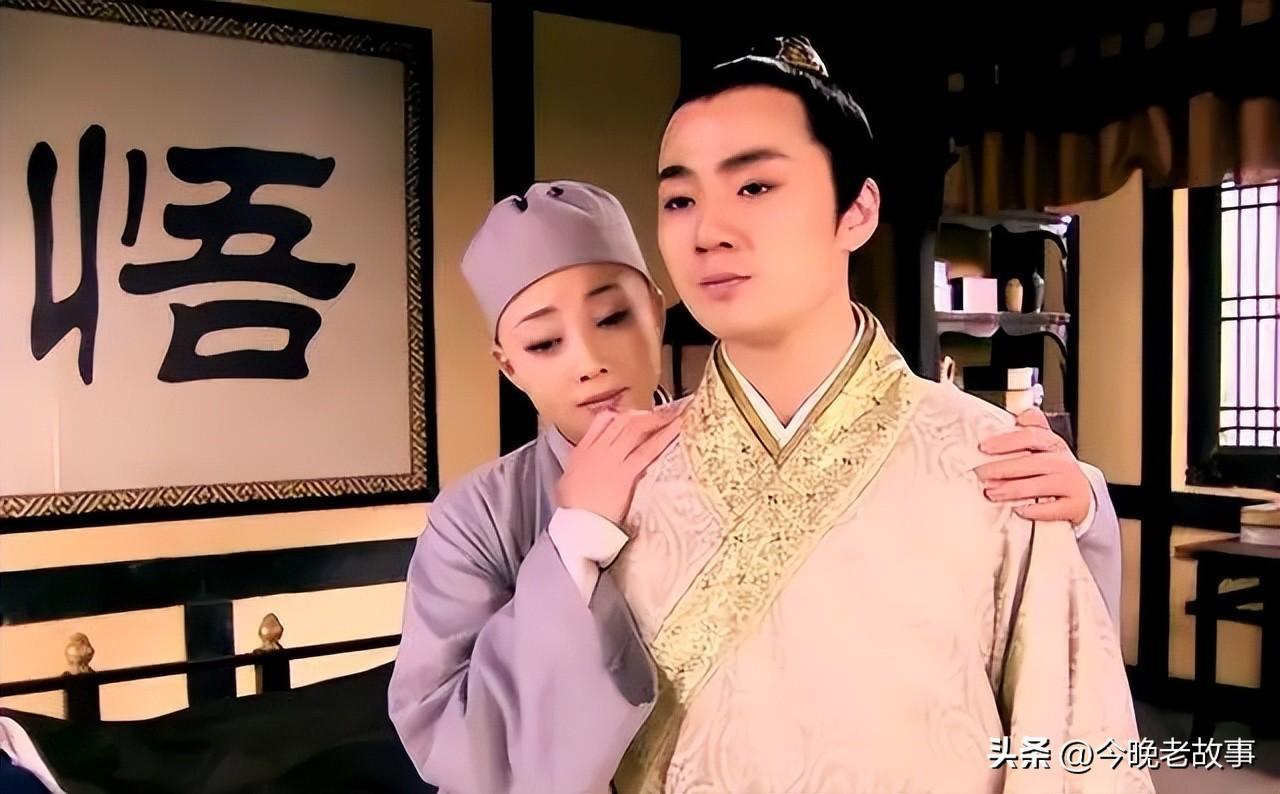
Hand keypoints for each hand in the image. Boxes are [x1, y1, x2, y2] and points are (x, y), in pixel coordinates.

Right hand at [555, 406, 682, 524]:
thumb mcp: (568, 481)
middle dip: (642, 415)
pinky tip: (676, 428)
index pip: (602, 421)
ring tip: (673, 415)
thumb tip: (585, 467)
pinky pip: (648, 449)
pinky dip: (664, 436)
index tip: (632, 415)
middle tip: (659, 413)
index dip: (620, 414)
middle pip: (622, 421)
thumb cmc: (572, 509)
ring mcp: (612, 458)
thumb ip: (579, 467)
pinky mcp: (626, 473)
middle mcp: (597, 449)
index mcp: (582, 450)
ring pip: (635, 429)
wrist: (577, 525)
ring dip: (656, 419)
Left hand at [975, 408, 1092, 524]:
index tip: (984, 447)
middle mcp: (1064, 462)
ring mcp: (1072, 484)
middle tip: (982, 473)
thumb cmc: (1054, 469)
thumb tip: (1019, 413)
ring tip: (991, 492)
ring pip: (1041, 485)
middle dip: (1004, 468)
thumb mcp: (1044, 446)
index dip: (1007, 441)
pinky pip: (1054, 509)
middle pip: (1033, 462)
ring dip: (1013, 489)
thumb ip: (1031, 429)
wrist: (1080, 494)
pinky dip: (1036, 510)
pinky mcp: (1075, 506)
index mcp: (1053, 444)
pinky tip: (1020, 510)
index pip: (1031, 436)